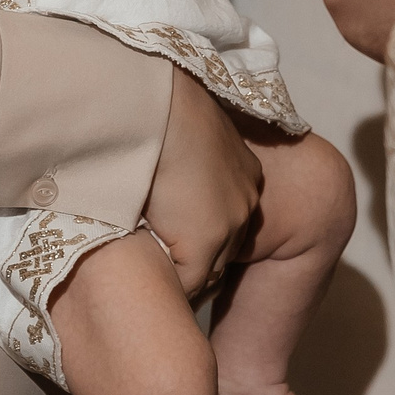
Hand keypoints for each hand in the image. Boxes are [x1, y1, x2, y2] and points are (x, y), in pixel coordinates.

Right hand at [141, 70, 262, 297]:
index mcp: (245, 171)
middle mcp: (247, 198)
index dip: (203, 233)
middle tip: (168, 270)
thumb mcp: (185, 133)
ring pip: (211, 270)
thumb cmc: (160, 111)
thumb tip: (162, 162)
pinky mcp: (206, 242)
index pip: (231, 218)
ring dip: (185, 275)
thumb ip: (186, 156)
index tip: (178, 238)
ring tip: (156, 282)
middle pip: (226, 249)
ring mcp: (231, 223)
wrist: (158, 109)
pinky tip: (148, 283)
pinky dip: (171, 286)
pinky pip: (190, 281)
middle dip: (199, 260)